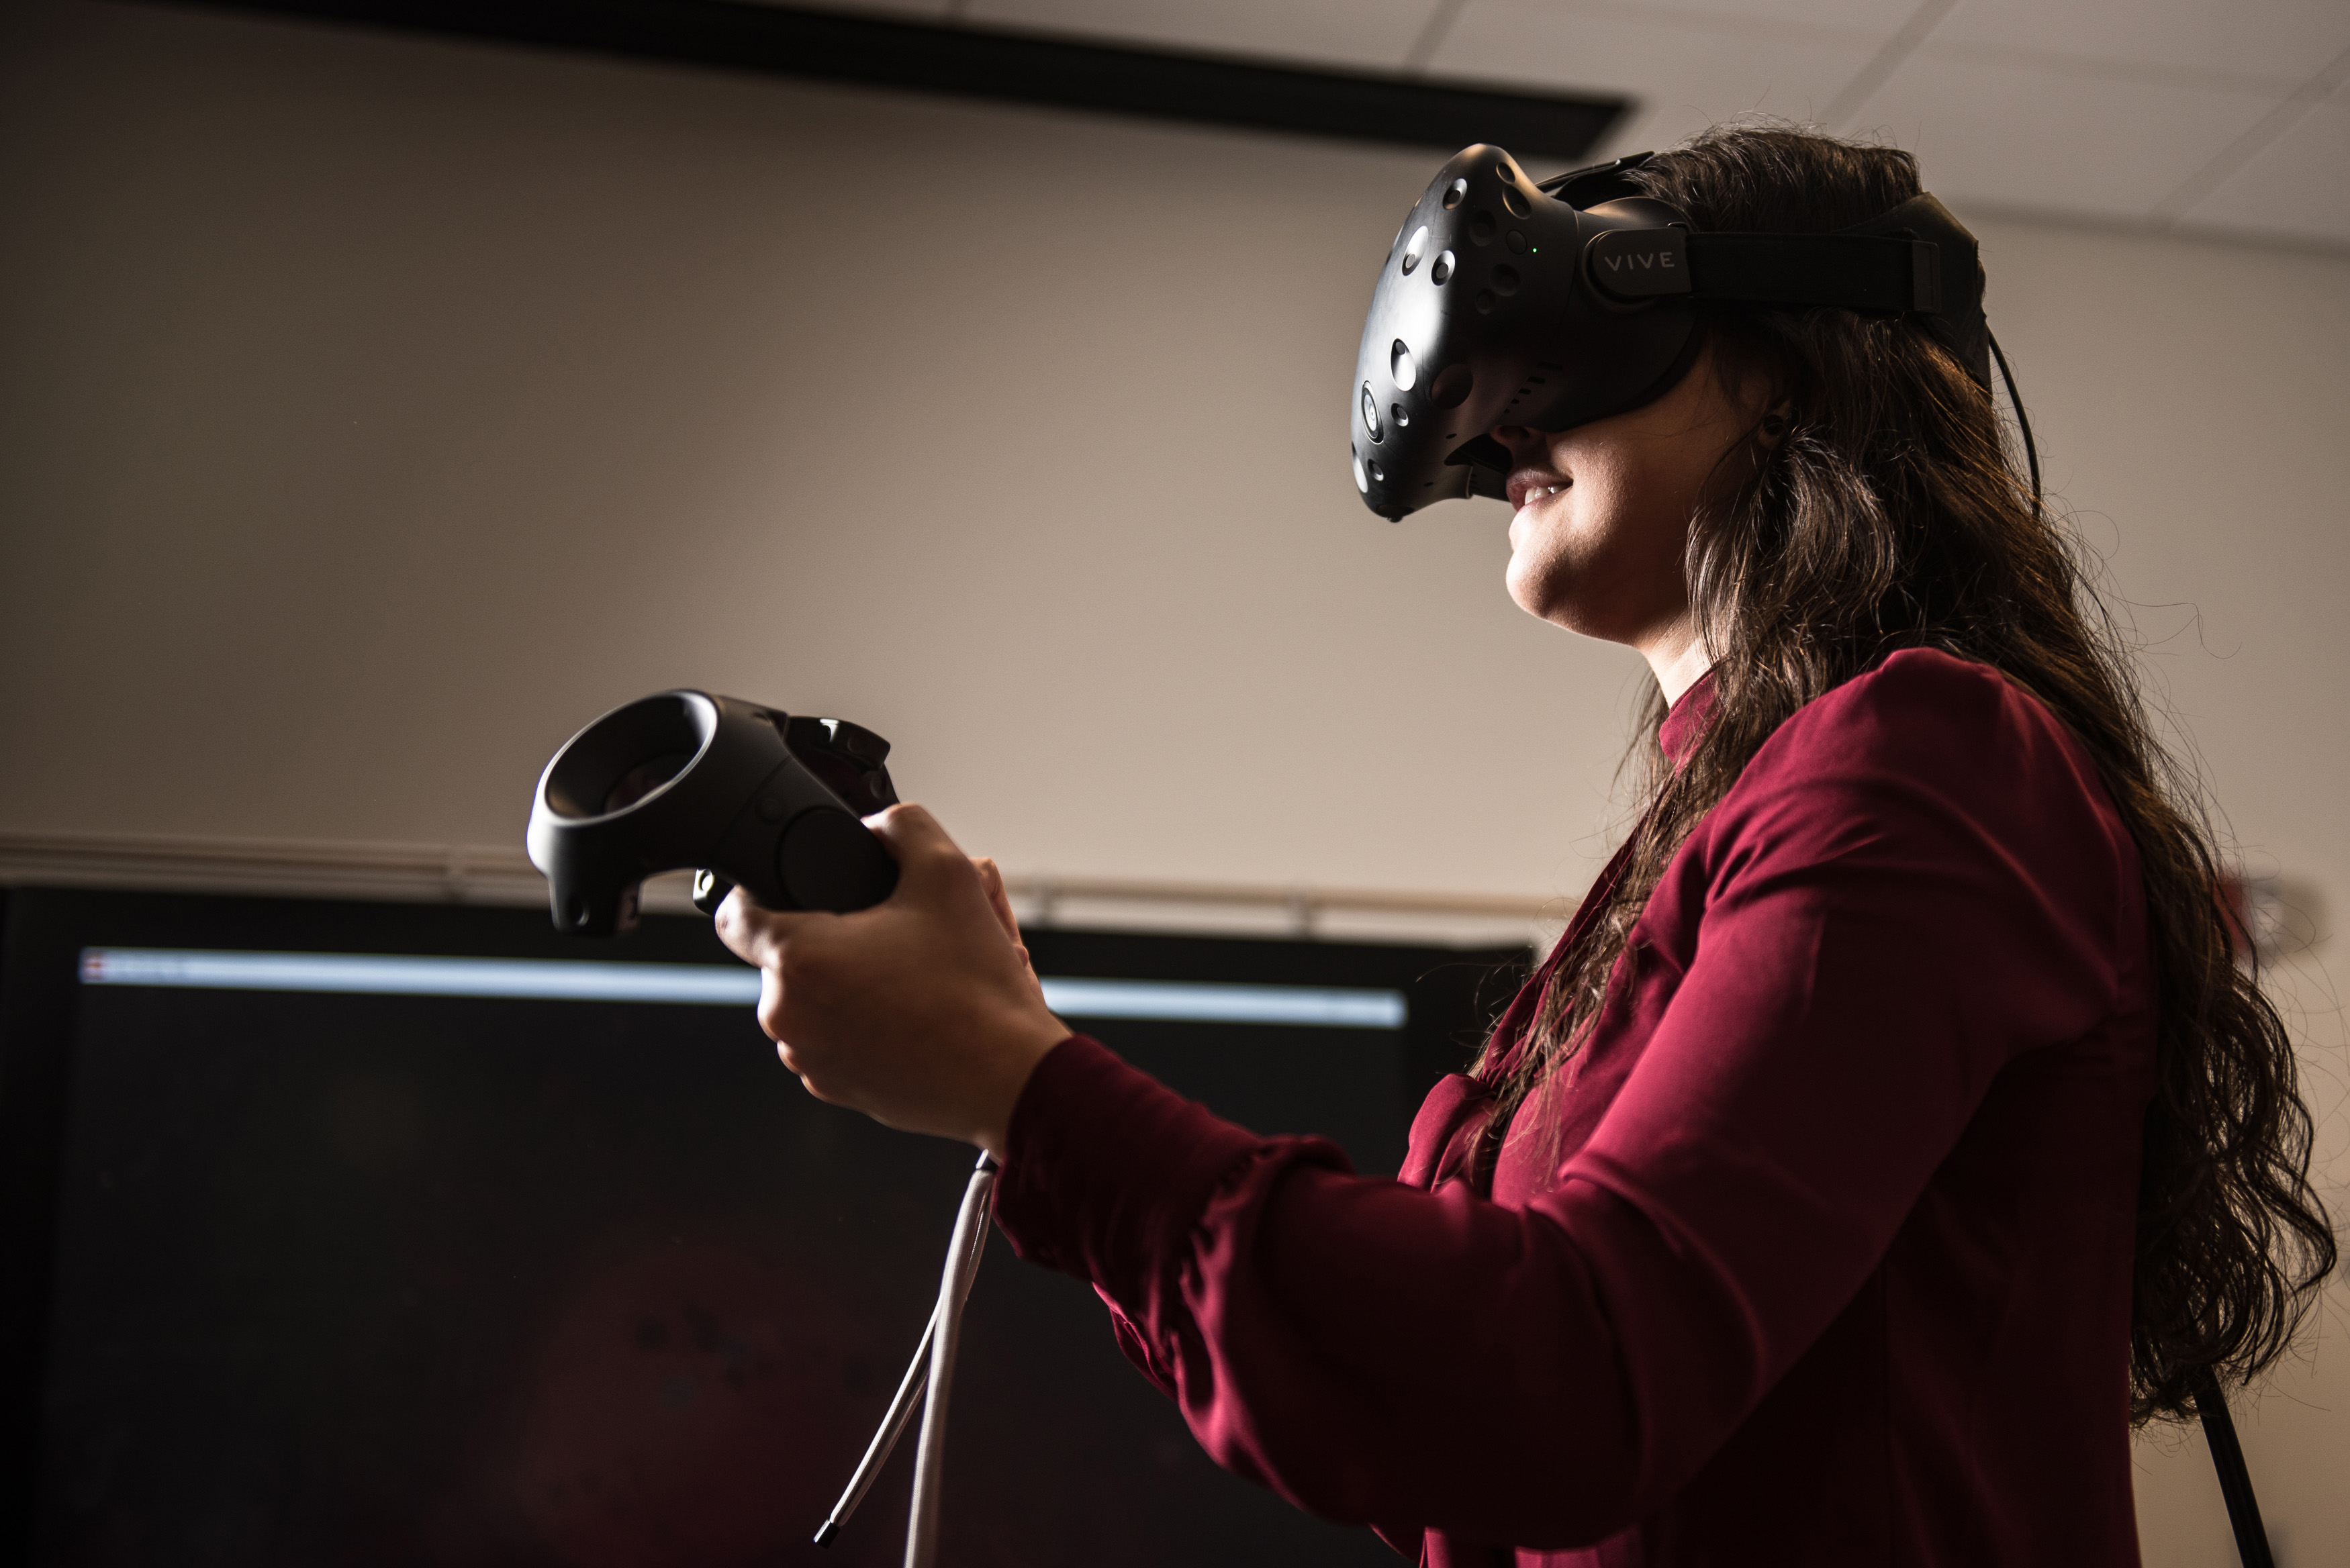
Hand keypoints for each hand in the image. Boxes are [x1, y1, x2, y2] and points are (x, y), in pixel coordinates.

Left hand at [713, 804, 1068, 1154]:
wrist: (1009, 1077)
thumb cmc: (976, 989)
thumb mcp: (949, 872)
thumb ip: (901, 825)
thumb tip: (878, 825)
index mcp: (799, 959)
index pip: (733, 914)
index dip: (757, 888)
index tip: (792, 887)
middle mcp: (788, 1016)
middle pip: (782, 955)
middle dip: (826, 937)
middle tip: (886, 933)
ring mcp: (808, 1060)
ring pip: (808, 999)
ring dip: (842, 982)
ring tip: (906, 977)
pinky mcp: (834, 1090)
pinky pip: (829, 1039)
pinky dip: (858, 1024)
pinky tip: (909, 1015)